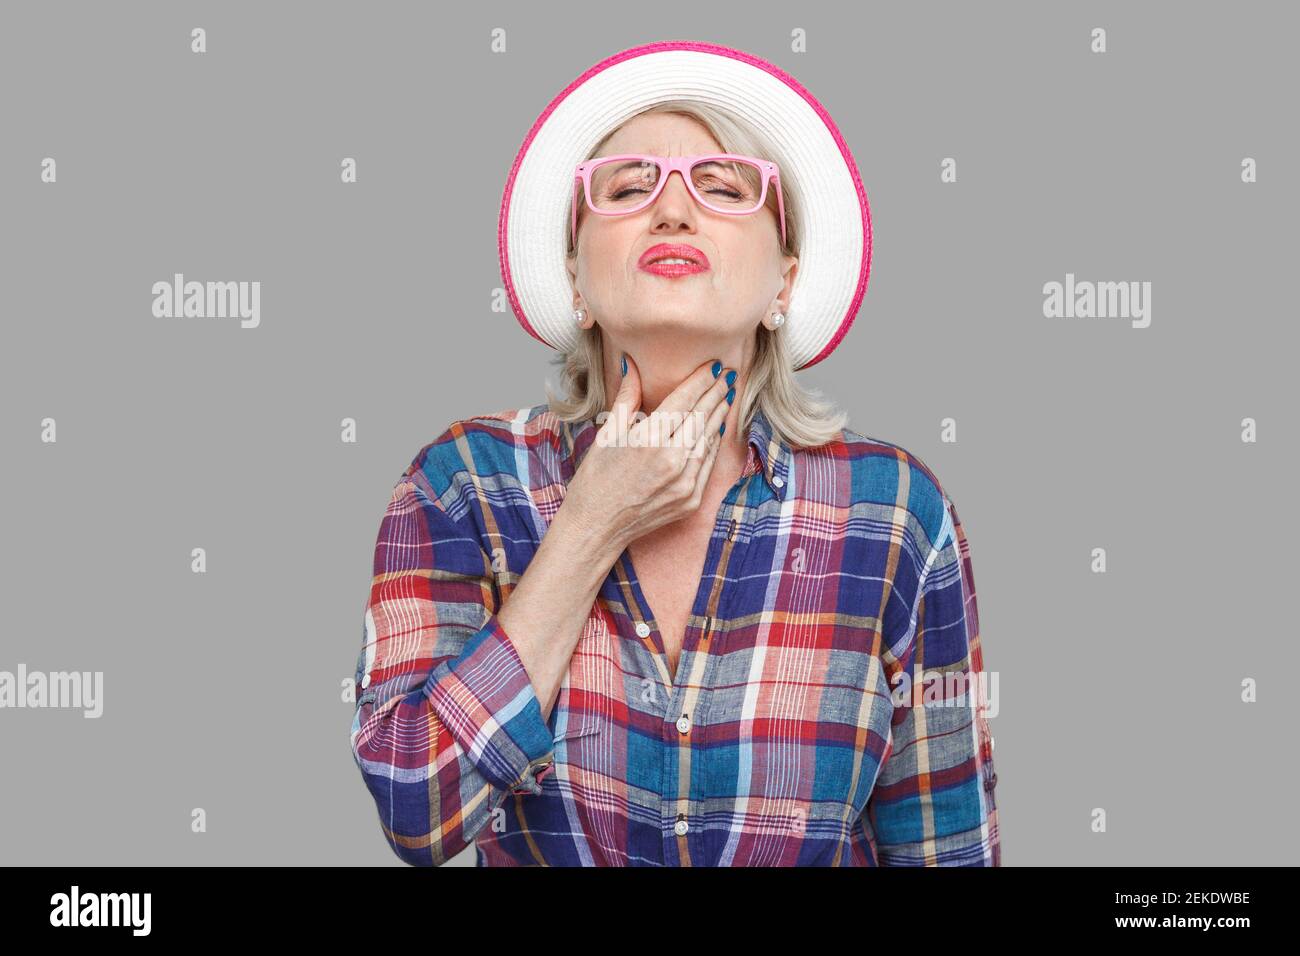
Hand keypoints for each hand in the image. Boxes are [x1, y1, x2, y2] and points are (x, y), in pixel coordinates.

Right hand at [562, 354, 732, 553]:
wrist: (597, 527)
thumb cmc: (596, 479)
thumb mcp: (607, 434)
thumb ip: (626, 398)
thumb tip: (632, 365)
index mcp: (648, 440)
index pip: (683, 401)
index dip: (700, 381)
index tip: (713, 367)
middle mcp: (671, 460)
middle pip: (701, 418)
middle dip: (716, 394)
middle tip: (726, 377)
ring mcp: (684, 483)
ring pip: (709, 440)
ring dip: (719, 417)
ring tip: (725, 398)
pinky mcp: (691, 500)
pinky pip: (707, 465)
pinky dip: (712, 444)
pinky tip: (716, 429)